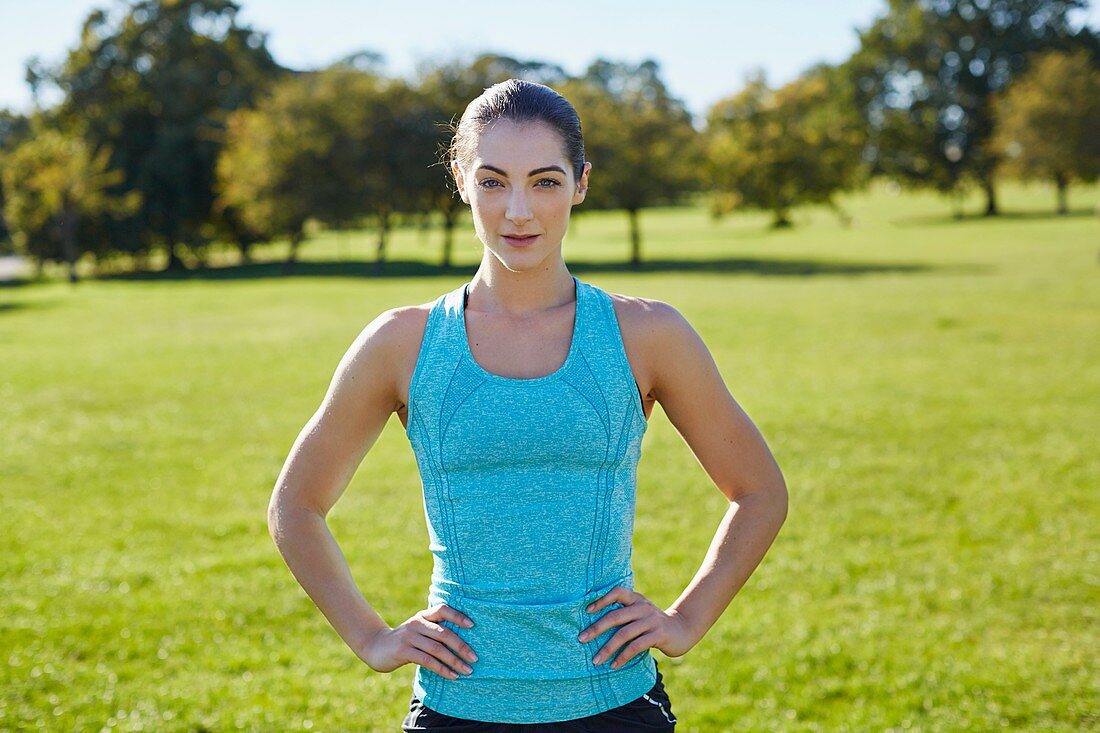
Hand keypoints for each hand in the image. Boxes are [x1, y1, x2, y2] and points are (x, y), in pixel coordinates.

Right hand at [359, 604, 478, 679]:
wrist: (376, 646)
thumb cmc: (405, 640)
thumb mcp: (418, 630)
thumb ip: (434, 631)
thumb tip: (463, 643)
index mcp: (423, 615)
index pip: (443, 610)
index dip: (458, 616)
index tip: (473, 625)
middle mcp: (417, 623)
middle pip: (444, 633)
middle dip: (461, 646)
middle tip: (475, 658)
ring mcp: (409, 637)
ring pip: (437, 649)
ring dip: (455, 661)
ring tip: (467, 670)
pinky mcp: (403, 651)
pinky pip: (427, 660)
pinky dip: (442, 669)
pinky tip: (452, 675)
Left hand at [577, 587, 695, 667]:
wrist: (683, 629)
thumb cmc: (653, 623)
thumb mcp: (640, 613)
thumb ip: (624, 614)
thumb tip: (594, 626)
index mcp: (636, 599)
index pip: (617, 592)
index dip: (601, 600)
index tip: (586, 611)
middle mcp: (643, 607)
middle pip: (615, 616)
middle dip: (596, 628)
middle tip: (582, 639)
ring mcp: (651, 621)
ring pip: (624, 634)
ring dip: (608, 648)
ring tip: (596, 660)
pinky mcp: (659, 635)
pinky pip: (636, 646)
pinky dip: (623, 656)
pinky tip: (614, 665)